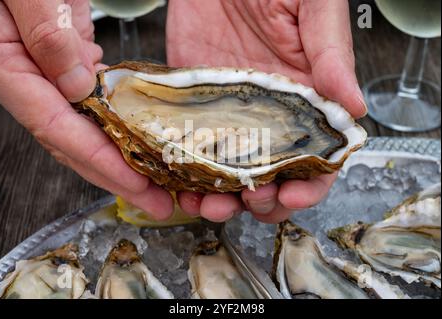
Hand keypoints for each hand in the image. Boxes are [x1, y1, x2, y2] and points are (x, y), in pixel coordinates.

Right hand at [0, 0, 174, 219]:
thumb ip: (47, 36)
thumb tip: (76, 86)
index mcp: (8, 67)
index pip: (58, 129)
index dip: (100, 161)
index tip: (136, 183)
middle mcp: (27, 81)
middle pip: (74, 144)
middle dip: (116, 178)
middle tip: (156, 202)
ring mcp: (47, 76)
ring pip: (84, 129)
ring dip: (120, 158)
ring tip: (155, 181)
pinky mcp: (65, 65)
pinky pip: (91, 105)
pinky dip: (116, 125)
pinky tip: (138, 139)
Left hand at [167, 0, 366, 222]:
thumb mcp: (310, 7)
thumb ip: (330, 53)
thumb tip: (354, 106)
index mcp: (304, 98)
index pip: (316, 157)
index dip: (309, 185)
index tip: (292, 196)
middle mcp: (267, 115)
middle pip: (272, 176)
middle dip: (262, 200)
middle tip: (249, 202)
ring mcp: (228, 115)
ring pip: (228, 173)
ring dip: (222, 197)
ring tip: (209, 203)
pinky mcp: (193, 106)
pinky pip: (190, 149)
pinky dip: (185, 174)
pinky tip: (180, 184)